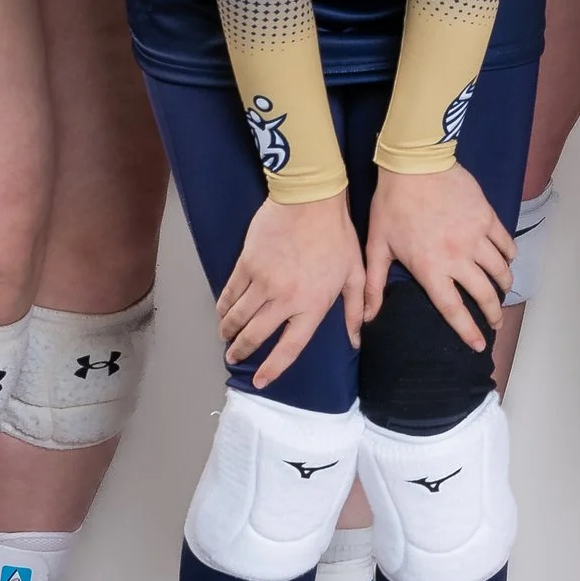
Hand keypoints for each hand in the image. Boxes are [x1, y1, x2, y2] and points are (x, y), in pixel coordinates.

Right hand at [217, 192, 364, 390]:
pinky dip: (223, 305)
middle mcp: (284, 299)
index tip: (260, 381)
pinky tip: (222, 312)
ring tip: (226, 338)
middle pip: (255, 335)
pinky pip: (230, 292)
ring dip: (229, 331)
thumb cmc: (337, 235)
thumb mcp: (354, 273)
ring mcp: (262, 281)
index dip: (273, 368)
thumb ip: (355, 308)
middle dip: (241, 350)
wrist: (310, 199)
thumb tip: (357, 339)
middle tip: (234, 357)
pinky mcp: (247, 264)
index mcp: (312, 305)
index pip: (290, 347)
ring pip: (237, 316)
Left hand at [366, 162, 514, 349]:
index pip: (454, 309)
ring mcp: (476, 237)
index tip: (479, 344)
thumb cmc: (392, 205)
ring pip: (499, 270)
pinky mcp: (486, 217)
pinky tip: (507, 259)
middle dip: (493, 313)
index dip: (468, 330)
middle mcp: (458, 258)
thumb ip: (374, 285)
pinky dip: (509, 255)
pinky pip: (505, 242)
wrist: (414, 165)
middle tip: (495, 322)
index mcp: (431, 269)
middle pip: (483, 294)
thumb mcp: (377, 246)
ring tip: (502, 291)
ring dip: (503, 285)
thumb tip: (365, 318)